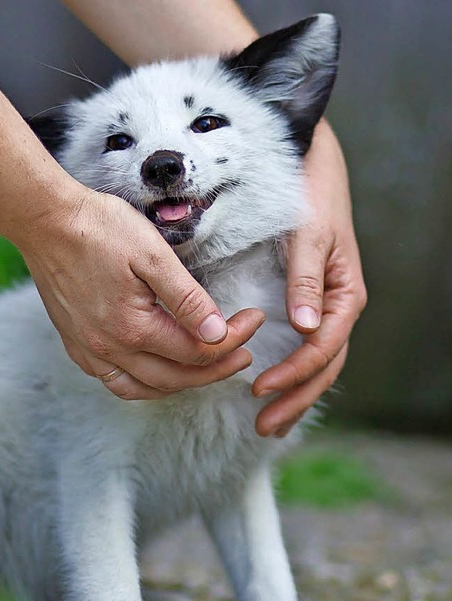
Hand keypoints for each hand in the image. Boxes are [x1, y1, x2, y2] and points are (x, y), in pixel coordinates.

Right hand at [20, 180, 264, 399]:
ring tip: (207, 369)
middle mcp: (109, 348)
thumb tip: (218, 333)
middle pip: (176, 377)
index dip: (233, 338)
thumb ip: (188, 298)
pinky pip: (115, 381)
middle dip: (217, 368)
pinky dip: (144, 384)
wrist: (46, 222)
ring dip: (182, 383)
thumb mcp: (153, 254)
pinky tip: (158, 371)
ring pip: (145, 388)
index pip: (197, 350)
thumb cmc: (100, 229)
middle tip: (244, 353)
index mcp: (133, 327)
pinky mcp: (76, 346)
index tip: (254, 319)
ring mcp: (90, 351)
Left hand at [252, 121, 366, 435]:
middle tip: (264, 426)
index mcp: (345, 295)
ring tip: (268, 424)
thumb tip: (306, 326)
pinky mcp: (307, 307)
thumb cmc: (311, 200)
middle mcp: (337, 308)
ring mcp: (324, 310)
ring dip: (295, 396)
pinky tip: (274, 393)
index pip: (323, 347)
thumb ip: (307, 280)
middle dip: (296, 398)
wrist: (309, 171)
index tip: (260, 389)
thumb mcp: (310, 237)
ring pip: (317, 365)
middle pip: (323, 366)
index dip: (294, 372)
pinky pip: (305, 350)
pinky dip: (292, 375)